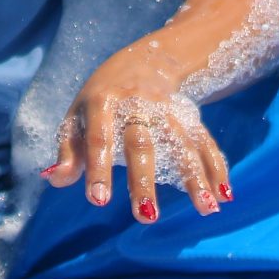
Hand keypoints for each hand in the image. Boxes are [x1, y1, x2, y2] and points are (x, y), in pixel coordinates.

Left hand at [42, 38, 233, 224]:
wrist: (144, 60)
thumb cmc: (101, 99)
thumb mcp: (77, 117)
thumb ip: (69, 149)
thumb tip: (54, 179)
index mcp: (103, 102)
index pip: (99, 138)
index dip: (98, 169)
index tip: (98, 201)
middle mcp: (137, 104)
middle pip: (142, 143)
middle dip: (145, 180)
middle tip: (147, 217)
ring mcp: (167, 110)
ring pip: (181, 143)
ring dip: (195, 177)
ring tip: (206, 209)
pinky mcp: (189, 117)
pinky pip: (204, 142)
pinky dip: (216, 168)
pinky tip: (224, 196)